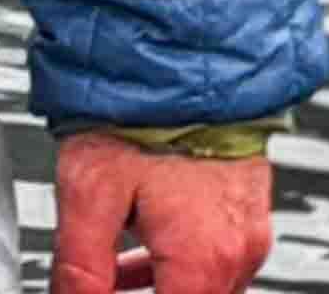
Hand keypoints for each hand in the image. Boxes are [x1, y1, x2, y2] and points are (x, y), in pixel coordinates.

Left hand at [51, 131, 271, 293]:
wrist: (182, 58)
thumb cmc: (139, 115)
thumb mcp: (89, 192)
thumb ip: (80, 262)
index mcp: (203, 258)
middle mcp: (237, 252)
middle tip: (96, 286)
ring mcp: (249, 230)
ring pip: (206, 284)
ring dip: (162, 286)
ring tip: (109, 276)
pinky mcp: (245, 208)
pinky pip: (216, 254)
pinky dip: (178, 262)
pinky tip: (138, 249)